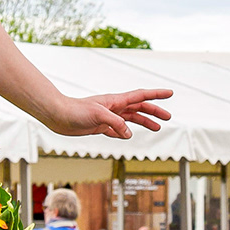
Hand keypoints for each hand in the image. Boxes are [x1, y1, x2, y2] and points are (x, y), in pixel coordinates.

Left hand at [39, 89, 172, 141]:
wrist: (58, 116)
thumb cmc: (76, 111)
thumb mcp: (98, 116)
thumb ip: (116, 123)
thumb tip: (128, 134)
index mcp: (116, 101)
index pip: (141, 96)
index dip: (156, 94)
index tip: (170, 93)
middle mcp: (114, 107)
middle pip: (139, 108)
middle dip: (154, 111)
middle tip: (168, 117)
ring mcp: (108, 117)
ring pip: (131, 119)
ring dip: (144, 122)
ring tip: (157, 128)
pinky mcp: (100, 127)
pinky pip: (117, 130)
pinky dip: (124, 133)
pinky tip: (128, 136)